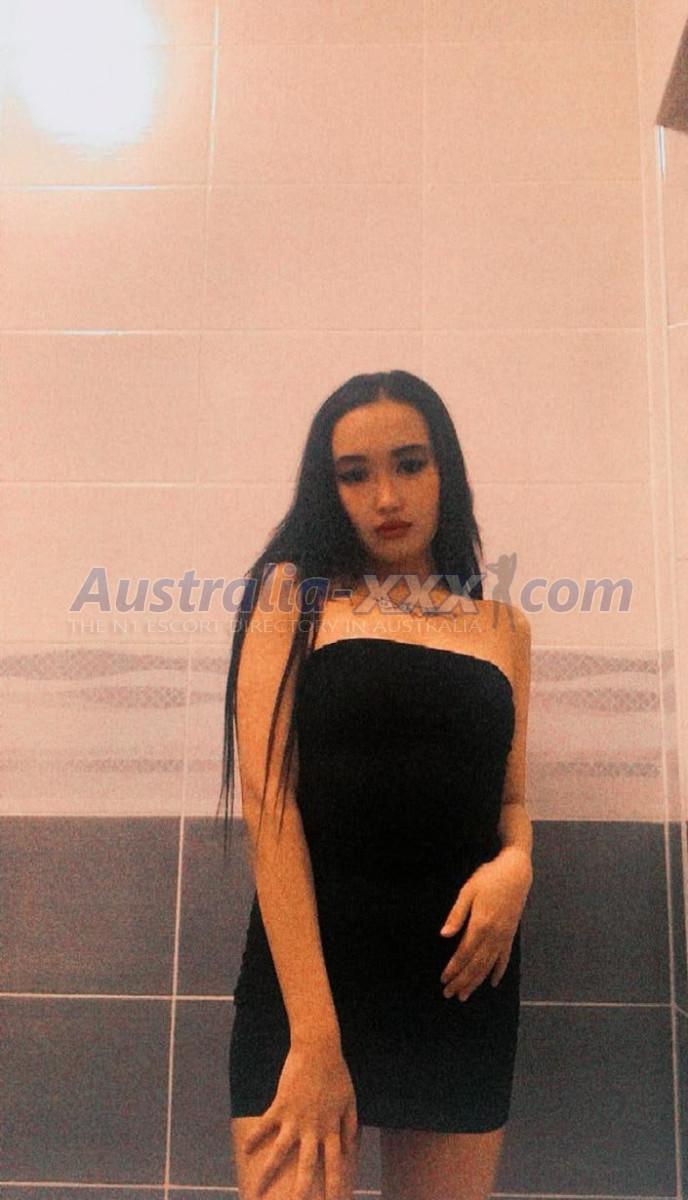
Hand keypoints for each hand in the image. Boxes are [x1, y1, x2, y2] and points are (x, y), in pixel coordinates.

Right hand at [244, 1041, 357, 1199]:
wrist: (319, 1049)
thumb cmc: (336, 1074)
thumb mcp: (350, 1101)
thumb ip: (349, 1126)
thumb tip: (348, 1149)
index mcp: (331, 1129)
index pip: (335, 1164)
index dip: (335, 1184)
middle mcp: (313, 1129)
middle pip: (307, 1166)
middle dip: (301, 1190)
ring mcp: (295, 1118)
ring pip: (280, 1153)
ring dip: (268, 1174)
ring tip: (257, 1192)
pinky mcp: (280, 1105)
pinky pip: (265, 1126)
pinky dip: (255, 1138)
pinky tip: (246, 1151)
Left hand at [438, 847, 531, 1000]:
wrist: (516, 873)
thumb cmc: (488, 878)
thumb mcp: (468, 891)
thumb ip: (457, 914)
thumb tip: (444, 935)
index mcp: (480, 925)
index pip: (464, 953)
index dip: (453, 968)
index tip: (443, 980)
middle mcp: (493, 936)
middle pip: (476, 964)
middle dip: (462, 981)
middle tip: (449, 994)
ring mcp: (504, 937)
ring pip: (489, 966)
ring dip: (476, 981)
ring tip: (465, 995)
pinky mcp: (511, 935)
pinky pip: (504, 958)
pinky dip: (498, 972)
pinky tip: (493, 982)